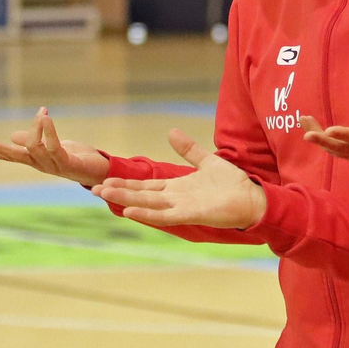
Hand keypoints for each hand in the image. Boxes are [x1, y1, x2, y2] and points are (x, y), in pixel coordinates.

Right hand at [0, 107, 109, 184]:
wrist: (100, 171)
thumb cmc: (76, 158)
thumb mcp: (52, 146)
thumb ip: (33, 142)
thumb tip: (13, 137)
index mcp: (34, 159)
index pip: (7, 154)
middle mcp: (40, 164)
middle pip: (12, 156)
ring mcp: (52, 165)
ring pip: (34, 149)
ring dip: (36, 129)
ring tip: (41, 113)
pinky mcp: (67, 163)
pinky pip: (54, 147)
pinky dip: (49, 131)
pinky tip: (45, 118)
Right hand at [93, 129, 266, 228]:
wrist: (254, 198)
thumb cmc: (233, 184)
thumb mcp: (207, 161)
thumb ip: (189, 149)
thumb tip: (171, 131)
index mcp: (177, 188)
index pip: (146, 186)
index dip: (126, 183)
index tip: (105, 179)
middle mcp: (175, 199)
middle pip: (141, 195)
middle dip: (118, 192)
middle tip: (94, 190)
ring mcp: (182, 208)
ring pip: (147, 204)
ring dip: (126, 201)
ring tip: (104, 195)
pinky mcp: (192, 215)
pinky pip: (166, 216)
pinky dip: (147, 213)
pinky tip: (130, 210)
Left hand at [302, 105, 348, 164]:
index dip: (344, 135)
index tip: (329, 131)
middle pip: (340, 147)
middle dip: (322, 141)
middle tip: (307, 134)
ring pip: (331, 147)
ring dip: (316, 134)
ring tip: (303, 119)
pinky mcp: (345, 154)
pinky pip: (330, 146)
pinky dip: (319, 136)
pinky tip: (308, 125)